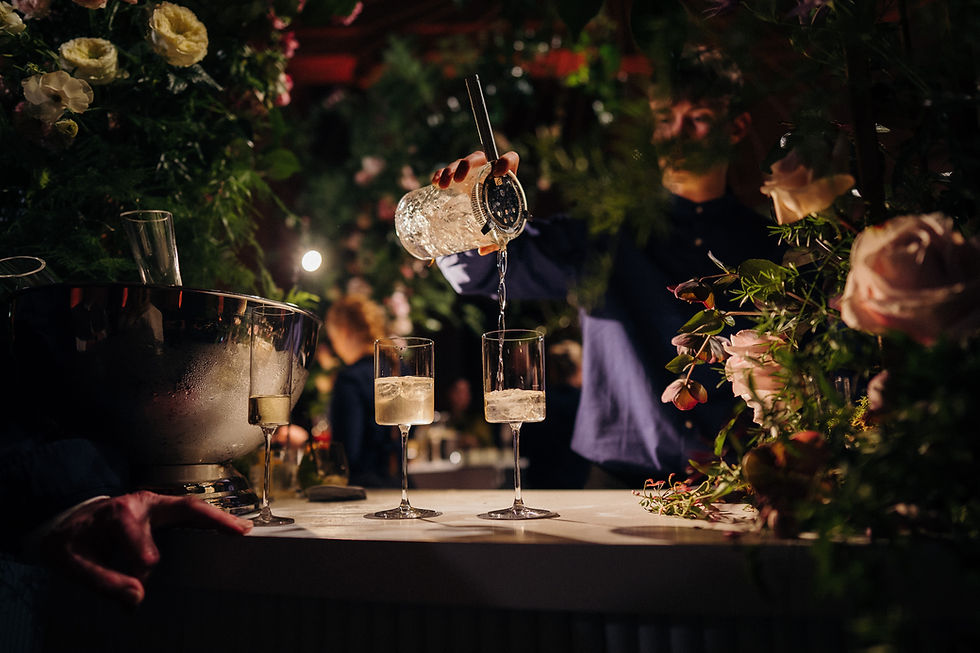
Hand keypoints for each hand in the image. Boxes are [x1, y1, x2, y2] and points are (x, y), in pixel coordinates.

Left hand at [40, 491, 252, 604]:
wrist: (65, 521)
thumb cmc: (70, 541)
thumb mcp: (73, 564)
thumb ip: (103, 582)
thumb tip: (136, 599)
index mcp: (120, 513)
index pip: (140, 537)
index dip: (141, 561)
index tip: (140, 584)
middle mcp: (143, 503)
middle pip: (185, 508)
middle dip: (214, 519)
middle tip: (240, 532)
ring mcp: (155, 505)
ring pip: (193, 509)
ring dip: (219, 519)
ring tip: (243, 530)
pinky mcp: (161, 512)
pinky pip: (189, 514)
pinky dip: (210, 521)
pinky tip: (227, 530)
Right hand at [432, 151, 519, 255]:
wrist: (485, 216)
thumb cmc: (497, 220)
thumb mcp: (499, 230)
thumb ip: (496, 240)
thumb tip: (483, 250)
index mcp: (505, 178)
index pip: (510, 159)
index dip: (506, 161)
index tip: (498, 171)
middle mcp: (488, 171)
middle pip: (478, 158)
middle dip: (466, 165)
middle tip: (458, 180)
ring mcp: (472, 173)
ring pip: (462, 163)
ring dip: (450, 170)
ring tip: (443, 184)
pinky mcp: (458, 177)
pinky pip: (448, 170)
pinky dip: (441, 174)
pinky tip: (435, 181)